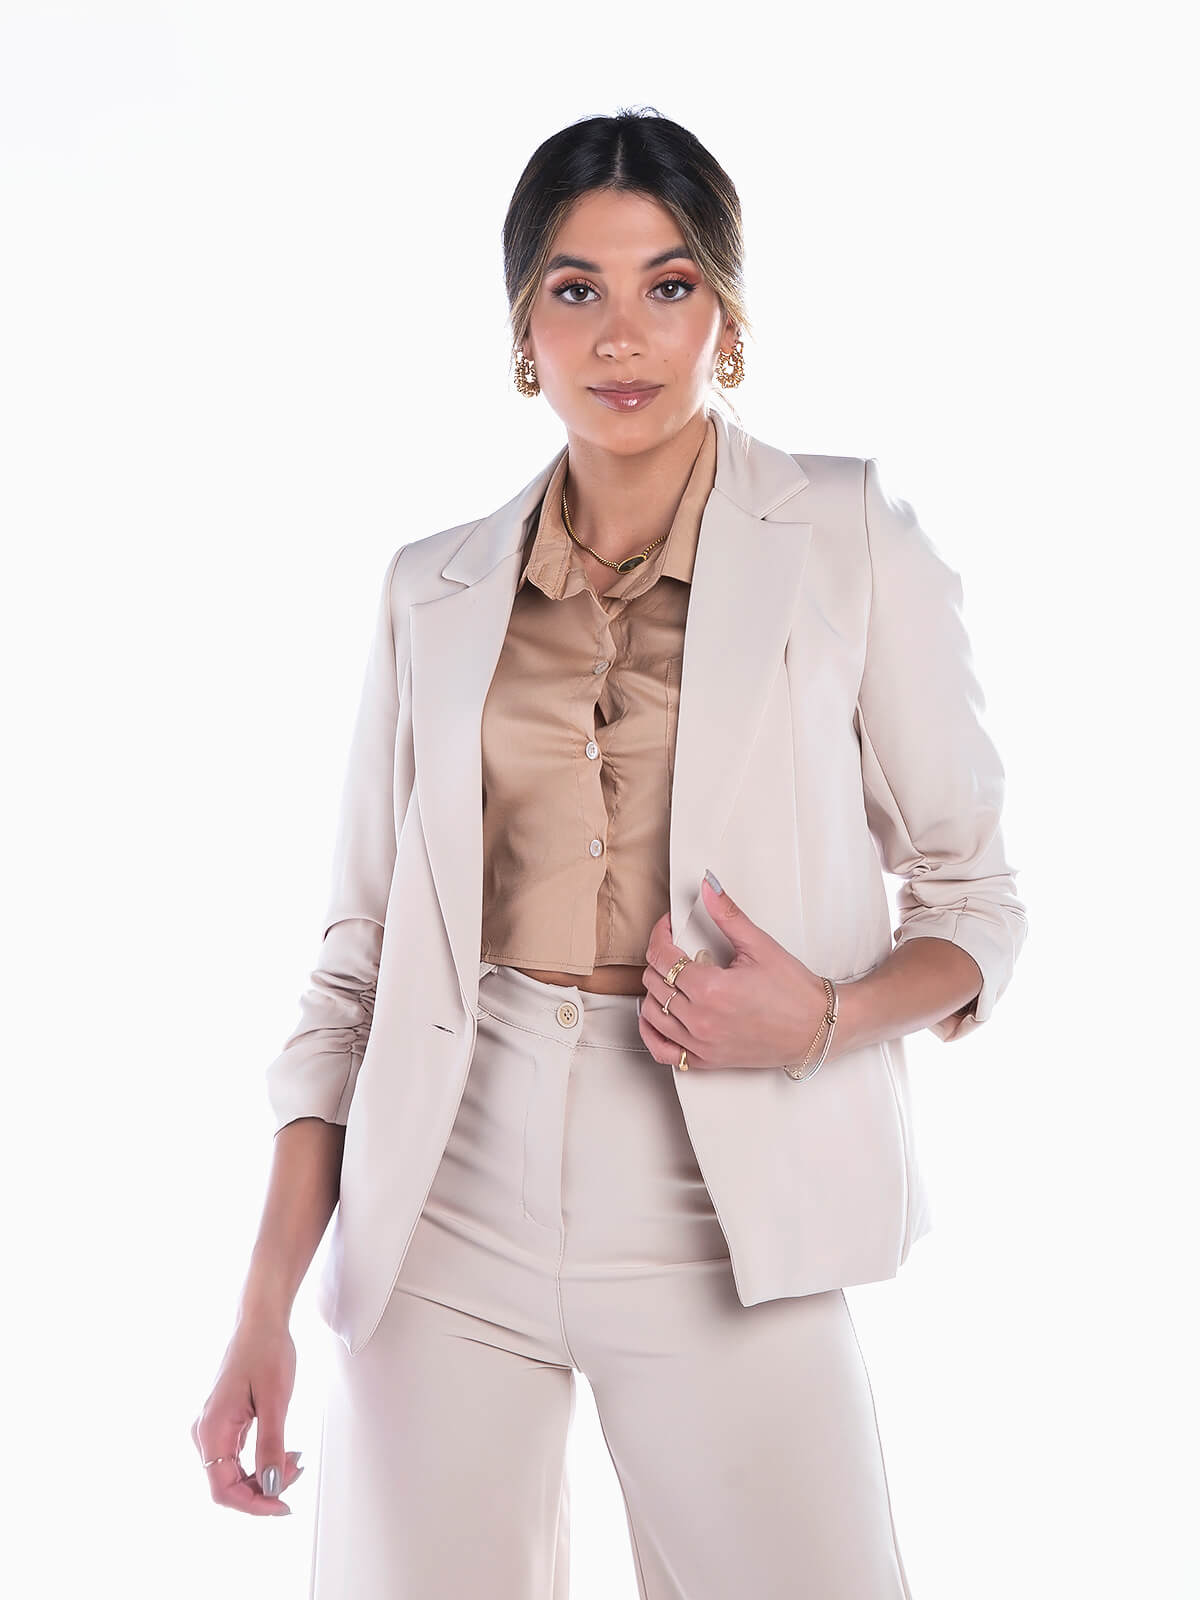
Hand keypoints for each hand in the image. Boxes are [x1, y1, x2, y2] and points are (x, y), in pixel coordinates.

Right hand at [191, 1317, 303, 1515]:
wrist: (260, 1321)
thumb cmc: (265, 1349)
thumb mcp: (276, 1400)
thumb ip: (271, 1446)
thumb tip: (271, 1486)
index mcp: (211, 1429)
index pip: (223, 1490)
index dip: (254, 1505)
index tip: (283, 1505)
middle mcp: (205, 1432)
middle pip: (227, 1485)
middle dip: (264, 1488)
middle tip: (297, 1472)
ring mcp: (213, 1428)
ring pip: (233, 1473)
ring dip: (264, 1476)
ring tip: (294, 1460)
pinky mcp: (223, 1424)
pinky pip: (237, 1457)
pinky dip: (260, 1462)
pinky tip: (283, 1453)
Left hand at [638, 871, 828, 1070]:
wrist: (816, 1028)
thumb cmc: (794, 991)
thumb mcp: (760, 945)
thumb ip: (727, 915)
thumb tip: (708, 886)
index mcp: (711, 988)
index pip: (662, 956)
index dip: (660, 934)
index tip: (669, 926)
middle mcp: (700, 1019)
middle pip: (653, 982)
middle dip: (660, 958)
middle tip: (678, 948)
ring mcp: (701, 1043)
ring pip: (652, 1013)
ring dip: (656, 991)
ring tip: (673, 978)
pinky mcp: (706, 1061)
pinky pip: (662, 1051)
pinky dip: (652, 1032)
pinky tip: (658, 1016)